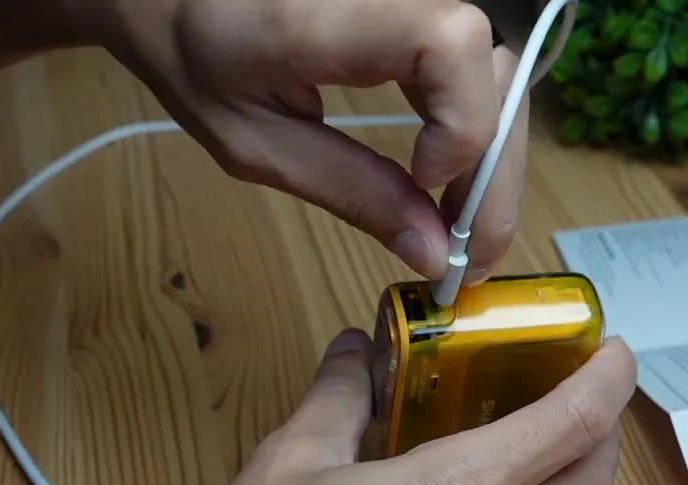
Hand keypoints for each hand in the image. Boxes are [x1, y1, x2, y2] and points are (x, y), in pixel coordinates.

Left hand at [88, 0, 527, 284]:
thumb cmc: (191, 51)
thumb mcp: (252, 140)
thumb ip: (347, 188)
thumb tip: (433, 252)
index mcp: (325, 13)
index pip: (449, 44)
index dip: (462, 122)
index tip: (427, 183)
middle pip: (490, 70)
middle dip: (494, 174)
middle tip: (473, 257)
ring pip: (496, 72)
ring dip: (492, 159)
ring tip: (461, 227)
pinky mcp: (418, 7)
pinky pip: (473, 66)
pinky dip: (474, 129)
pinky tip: (452, 179)